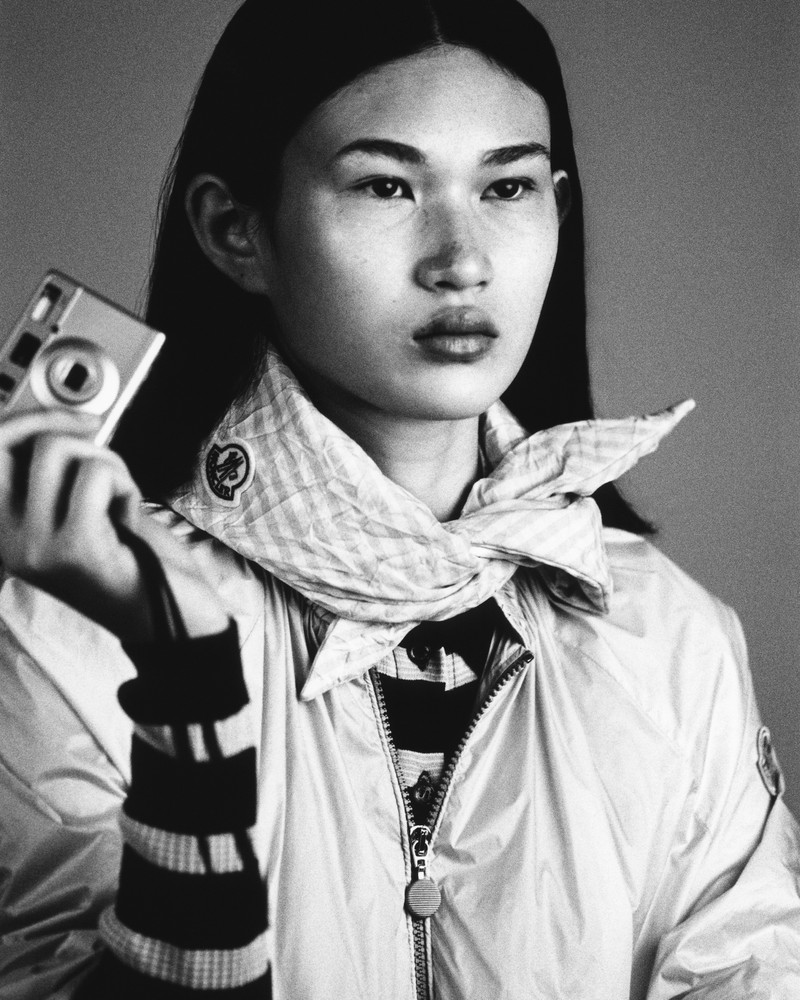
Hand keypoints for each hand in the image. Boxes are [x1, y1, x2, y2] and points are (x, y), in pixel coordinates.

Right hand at [0, 409, 226, 640]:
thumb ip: (59, 474)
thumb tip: (57, 419)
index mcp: (5, 530)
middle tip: (105, 463)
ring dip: (106, 464)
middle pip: (20, 443)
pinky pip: (96, 475)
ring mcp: (37, 546)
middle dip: (69, 434)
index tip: (75, 419)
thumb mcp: (83, 511)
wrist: (174, 621)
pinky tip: (129, 517)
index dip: (28, 420)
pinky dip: (124, 485)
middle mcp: (10, 541)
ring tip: (119, 502)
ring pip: (59, 450)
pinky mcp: (74, 548)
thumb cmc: (134, 561)